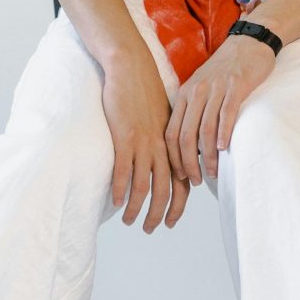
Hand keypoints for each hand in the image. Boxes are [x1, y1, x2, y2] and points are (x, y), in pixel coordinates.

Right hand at [101, 59, 184, 231]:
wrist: (132, 69)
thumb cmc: (145, 94)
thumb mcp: (163, 119)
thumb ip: (166, 142)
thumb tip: (167, 163)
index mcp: (172, 144)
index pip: (182, 182)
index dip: (178, 205)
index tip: (172, 222)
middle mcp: (161, 147)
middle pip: (165, 190)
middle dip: (159, 214)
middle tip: (150, 229)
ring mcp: (143, 143)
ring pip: (144, 185)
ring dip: (137, 208)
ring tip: (129, 221)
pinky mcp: (125, 137)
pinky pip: (124, 170)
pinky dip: (122, 189)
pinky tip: (117, 202)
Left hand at [166, 32, 277, 185]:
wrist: (249, 41)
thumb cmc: (226, 69)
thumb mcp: (202, 87)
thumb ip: (194, 111)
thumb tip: (193, 147)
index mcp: (185, 95)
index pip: (171, 132)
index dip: (173, 158)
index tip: (181, 176)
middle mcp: (196, 92)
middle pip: (185, 135)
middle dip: (187, 163)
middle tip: (196, 180)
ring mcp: (216, 89)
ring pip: (204, 128)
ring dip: (207, 155)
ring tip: (212, 171)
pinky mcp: (236, 85)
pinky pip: (226, 113)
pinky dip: (223, 133)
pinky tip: (224, 148)